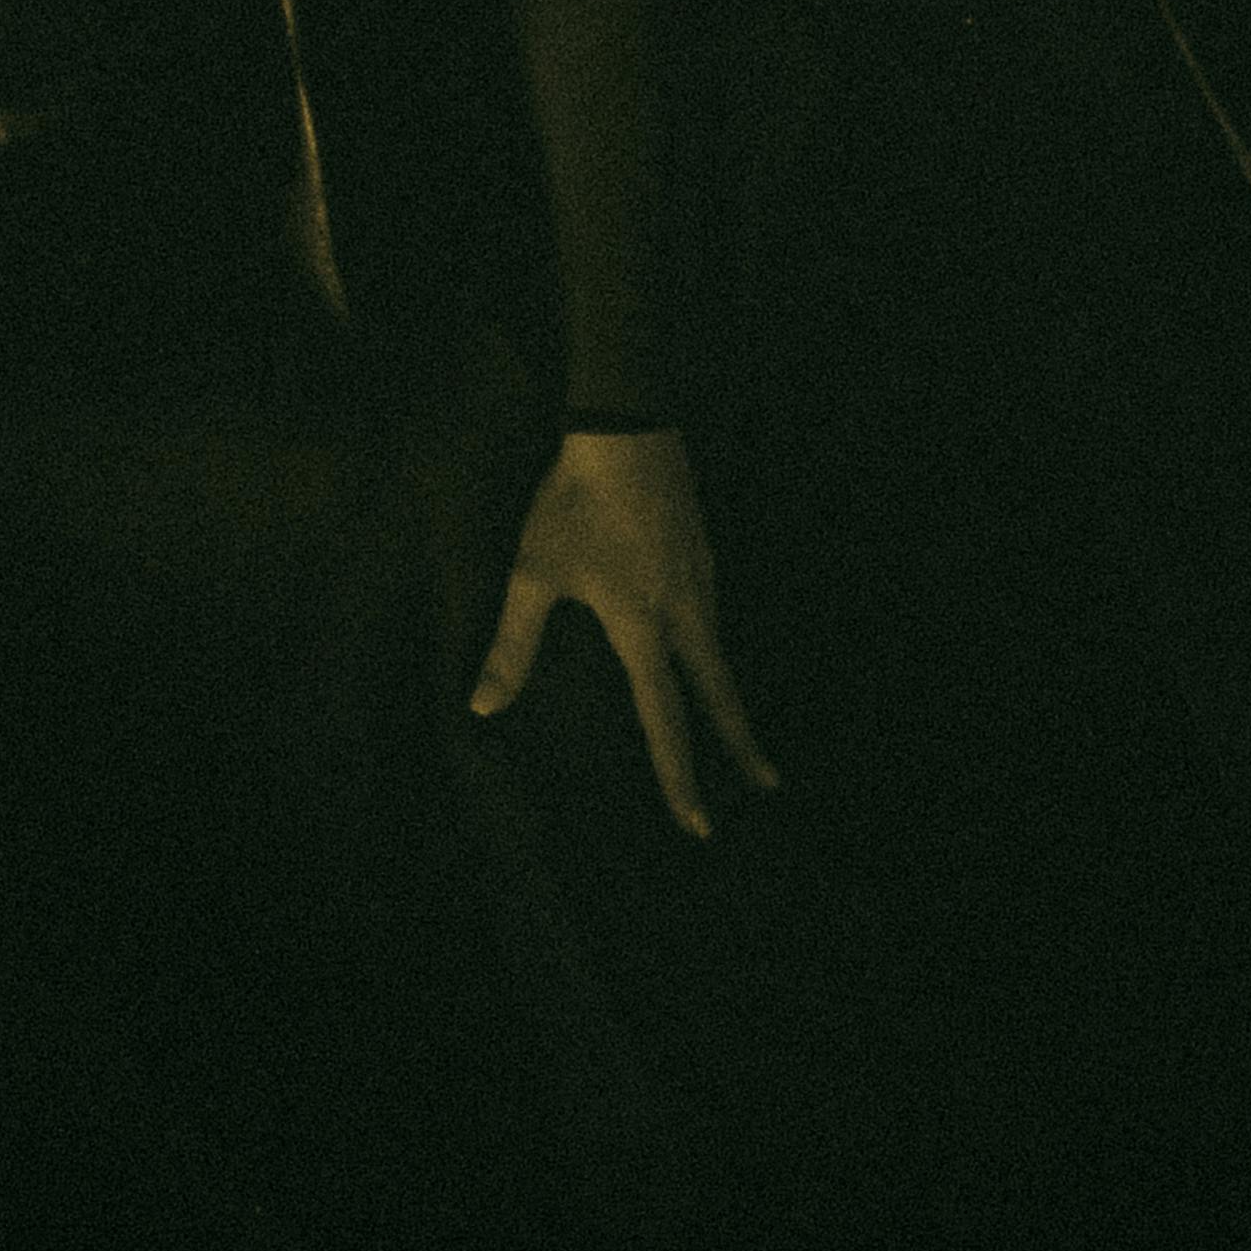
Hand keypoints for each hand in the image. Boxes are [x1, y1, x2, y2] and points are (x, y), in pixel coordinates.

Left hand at [468, 427, 783, 839]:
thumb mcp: (535, 571)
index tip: (697, 823)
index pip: (665, 720)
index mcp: (643, 628)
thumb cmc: (574, 499)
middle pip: (720, 694)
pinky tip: (705, 653)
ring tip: (736, 733)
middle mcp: (685, 612)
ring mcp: (701, 580)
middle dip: (740, 745)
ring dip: (730, 698)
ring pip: (720, 654)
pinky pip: (714, 619)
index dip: (678, 776)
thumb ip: (513, 644)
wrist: (627, 426)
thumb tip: (484, 707)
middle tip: (766, 788)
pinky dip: (717, 653)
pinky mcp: (703, 554)